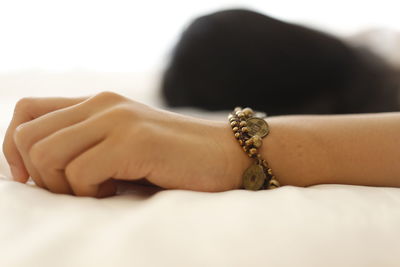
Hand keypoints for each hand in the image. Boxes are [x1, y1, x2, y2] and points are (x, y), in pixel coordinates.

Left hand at [2, 92, 249, 196]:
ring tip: (100, 191)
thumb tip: (37, 168)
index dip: (14, 148)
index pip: (26, 112)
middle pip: (27, 136)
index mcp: (97, 103)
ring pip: (47, 156)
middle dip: (40, 175)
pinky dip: (90, 193)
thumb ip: (86, 145)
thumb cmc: (173, 160)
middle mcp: (103, 104)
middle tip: (75, 190)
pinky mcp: (133, 141)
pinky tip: (116, 192)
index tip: (38, 178)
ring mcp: (118, 120)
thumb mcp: (122, 146)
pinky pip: (80, 172)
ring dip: (65, 187)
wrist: (226, 156)